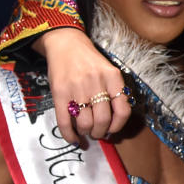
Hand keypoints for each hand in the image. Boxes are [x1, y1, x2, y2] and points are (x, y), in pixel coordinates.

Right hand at [35, 28, 130, 143]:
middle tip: (98, 133)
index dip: (118, 126)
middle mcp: (96, 83)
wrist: (66, 44)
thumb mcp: (109, 71)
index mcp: (113, 77)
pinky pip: (64, 121)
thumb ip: (114, 92)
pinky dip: (69, 135)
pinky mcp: (59, 93)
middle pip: (103, 120)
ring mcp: (77, 88)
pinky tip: (73, 139)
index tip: (113, 130)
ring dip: (86, 133)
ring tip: (86, 131)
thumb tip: (113, 123)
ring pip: (85, 123)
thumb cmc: (90, 61)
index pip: (123, 110)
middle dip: (100, 132)